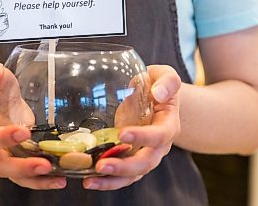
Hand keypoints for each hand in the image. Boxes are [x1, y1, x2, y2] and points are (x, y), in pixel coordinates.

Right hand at [0, 58, 66, 189]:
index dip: (3, 137)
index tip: (23, 132)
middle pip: (1, 164)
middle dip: (22, 167)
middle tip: (44, 164)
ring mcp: (4, 156)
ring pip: (16, 176)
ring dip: (36, 179)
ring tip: (58, 178)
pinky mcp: (19, 161)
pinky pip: (29, 177)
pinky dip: (44, 181)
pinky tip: (61, 179)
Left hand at [83, 64, 180, 189]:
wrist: (158, 96)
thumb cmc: (159, 84)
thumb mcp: (165, 75)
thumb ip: (167, 81)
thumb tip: (158, 93)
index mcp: (169, 124)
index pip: (160, 135)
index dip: (143, 137)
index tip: (123, 133)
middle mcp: (159, 146)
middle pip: (146, 162)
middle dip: (124, 167)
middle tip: (102, 165)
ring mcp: (145, 153)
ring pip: (133, 174)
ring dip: (112, 180)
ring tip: (90, 181)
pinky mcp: (131, 157)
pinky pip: (122, 174)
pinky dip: (107, 180)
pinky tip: (88, 180)